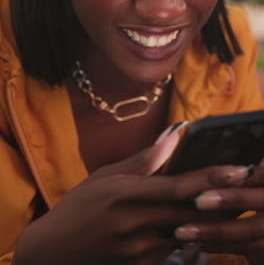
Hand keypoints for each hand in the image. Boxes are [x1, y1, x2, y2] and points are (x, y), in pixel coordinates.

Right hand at [14, 128, 249, 264]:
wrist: (54, 253)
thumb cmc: (79, 206)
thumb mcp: (106, 177)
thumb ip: (143, 160)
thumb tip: (173, 136)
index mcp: (126, 196)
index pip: (178, 187)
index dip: (211, 178)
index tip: (238, 169)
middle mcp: (137, 226)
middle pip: (191, 213)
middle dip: (223, 200)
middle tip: (247, 184)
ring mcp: (140, 251)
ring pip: (188, 233)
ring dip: (210, 219)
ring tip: (230, 202)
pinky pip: (175, 250)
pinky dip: (190, 235)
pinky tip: (200, 224)